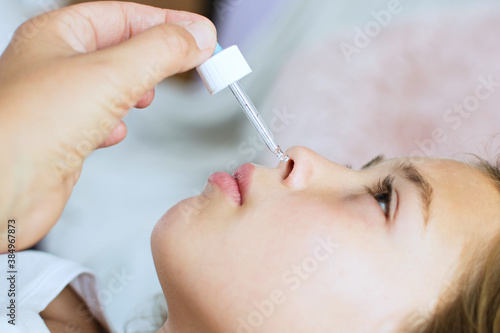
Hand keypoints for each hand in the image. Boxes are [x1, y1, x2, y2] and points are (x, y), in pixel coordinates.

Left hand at [0, 1, 216, 251]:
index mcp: (59, 35)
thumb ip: (160, 52)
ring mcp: (60, 103)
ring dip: (138, 89)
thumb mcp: (111, 74)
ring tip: (150, 95)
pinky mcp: (64, 138)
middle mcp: (56, 65)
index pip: (125, 15)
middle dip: (157, 56)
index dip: (168, 23)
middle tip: (193, 64)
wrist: (1, 189)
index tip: (202, 36)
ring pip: (112, 85)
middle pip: (121, 48)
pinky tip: (117, 131)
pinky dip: (117, 123)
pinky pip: (100, 119)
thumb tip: (197, 38)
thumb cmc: (28, 128)